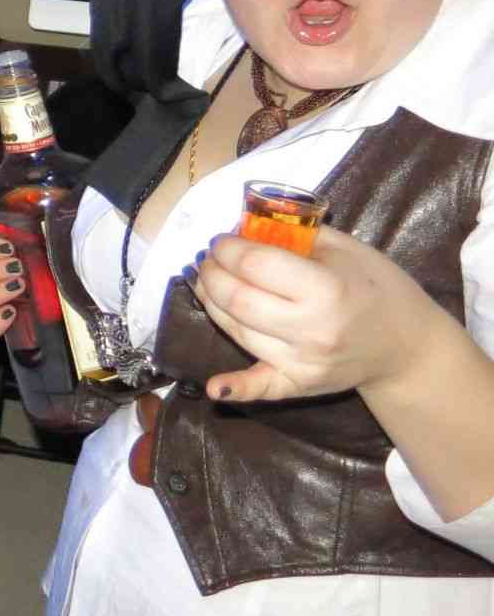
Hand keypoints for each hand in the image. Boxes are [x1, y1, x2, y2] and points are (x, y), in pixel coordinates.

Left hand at [191, 225, 446, 402]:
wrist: (408, 346)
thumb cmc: (377, 288)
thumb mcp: (346, 249)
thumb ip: (296, 235)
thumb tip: (245, 227)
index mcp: (325, 289)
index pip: (255, 264)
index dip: (228, 248)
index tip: (221, 240)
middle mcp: (310, 329)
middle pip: (237, 298)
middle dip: (211, 273)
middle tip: (207, 259)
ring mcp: (302, 362)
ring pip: (236, 330)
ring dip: (211, 303)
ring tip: (207, 283)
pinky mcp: (299, 385)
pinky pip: (261, 387)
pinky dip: (234, 387)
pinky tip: (212, 388)